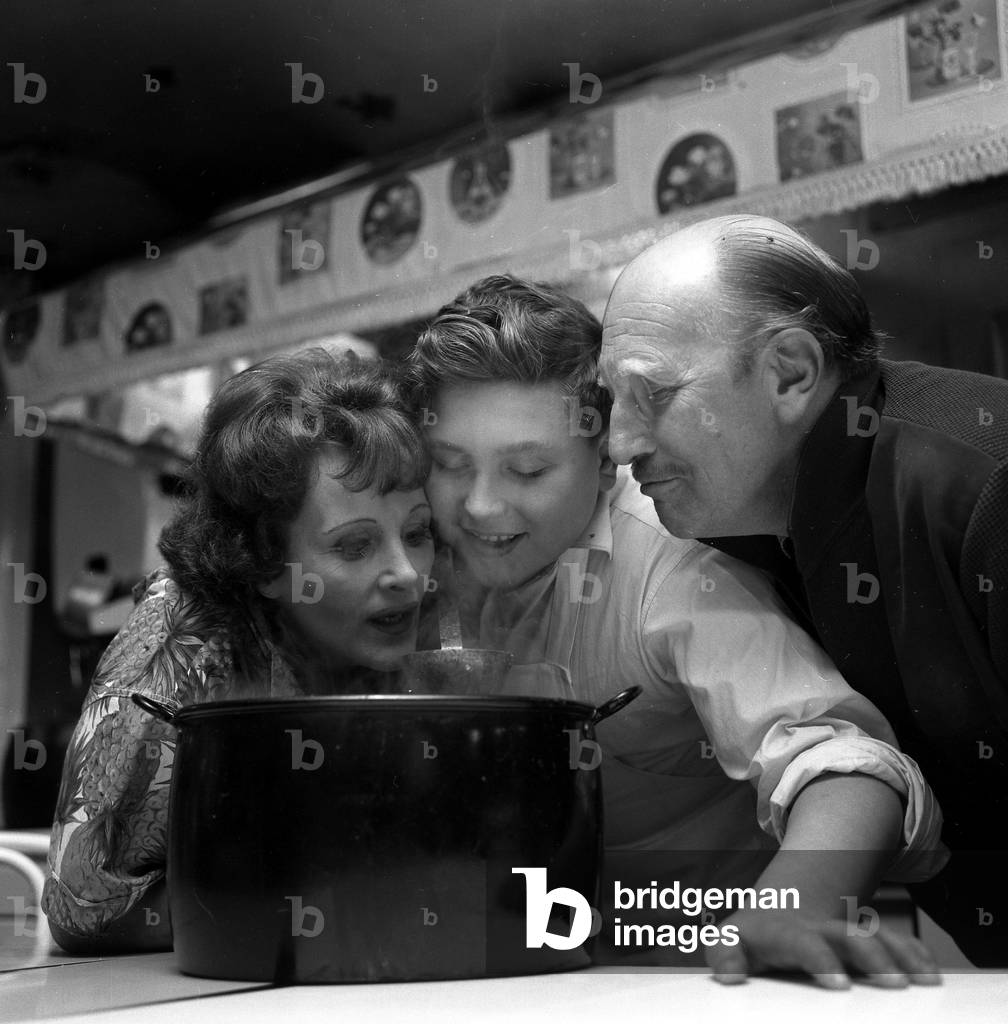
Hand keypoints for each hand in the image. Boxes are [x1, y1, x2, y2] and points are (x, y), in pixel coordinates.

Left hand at [705, 909, 941, 989]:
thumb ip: (723, 955)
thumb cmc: (749, 940)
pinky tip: (930, 974)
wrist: (777, 911)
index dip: (821, 960)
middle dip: (872, 957)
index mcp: (785, 932)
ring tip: (925, 980)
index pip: (803, 943)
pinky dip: (912, 955)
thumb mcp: (728, 942)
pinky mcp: (864, 945)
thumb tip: (729, 977)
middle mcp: (818, 930)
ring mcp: (844, 936)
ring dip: (900, 957)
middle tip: (894, 983)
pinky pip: (893, 944)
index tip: (840, 983)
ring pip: (876, 939)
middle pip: (848, 937)